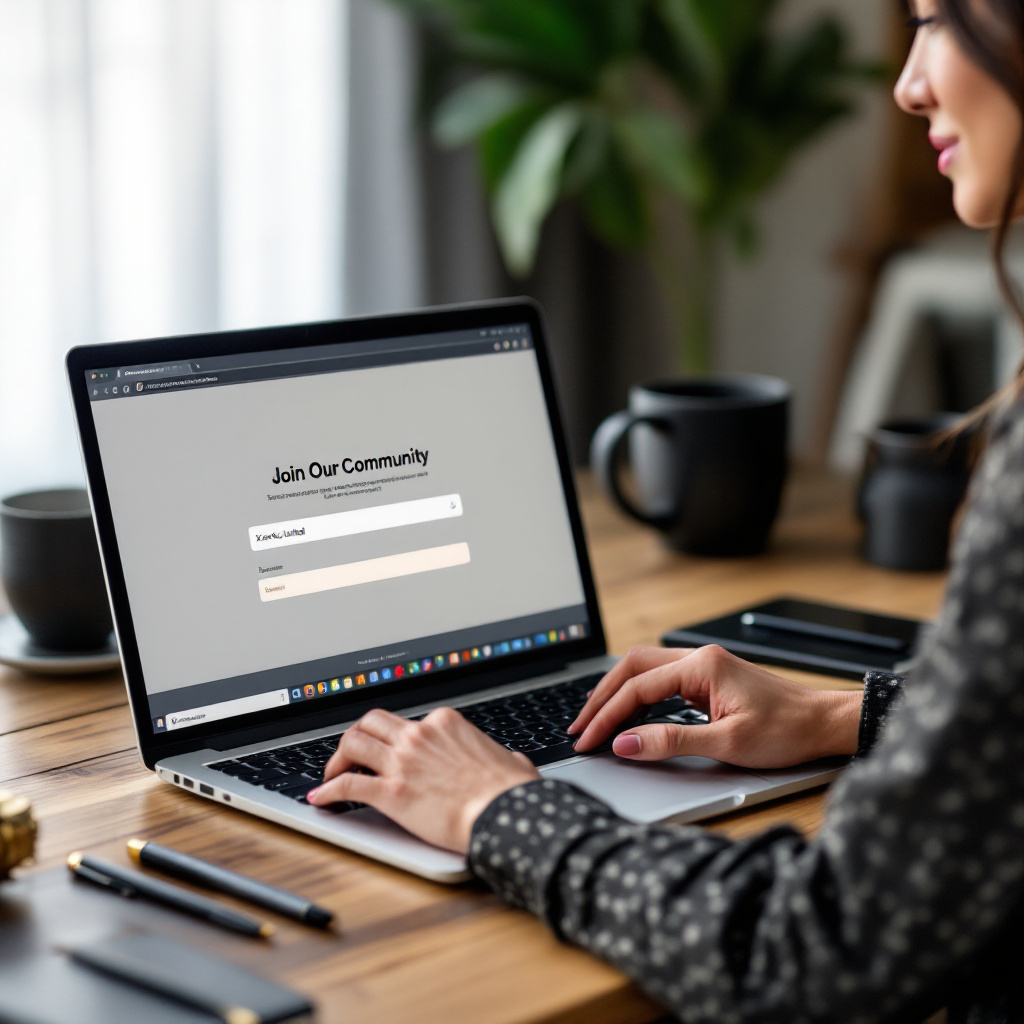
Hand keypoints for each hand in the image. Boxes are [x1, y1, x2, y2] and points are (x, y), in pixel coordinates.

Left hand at [307, 707, 539, 852]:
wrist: (505, 813)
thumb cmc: (510, 792)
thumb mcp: (512, 762)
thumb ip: (505, 757)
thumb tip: (513, 761)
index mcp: (445, 723)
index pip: (407, 721)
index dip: (393, 738)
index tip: (389, 752)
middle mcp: (419, 735)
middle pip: (371, 722)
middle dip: (356, 736)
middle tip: (351, 754)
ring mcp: (402, 761)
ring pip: (352, 743)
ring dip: (337, 758)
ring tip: (332, 774)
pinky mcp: (390, 792)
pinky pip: (348, 784)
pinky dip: (329, 791)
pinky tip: (322, 799)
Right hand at [569, 645, 861, 768]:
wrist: (823, 724)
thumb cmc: (786, 731)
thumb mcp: (727, 743)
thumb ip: (671, 741)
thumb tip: (626, 743)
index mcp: (701, 665)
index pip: (637, 688)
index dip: (607, 716)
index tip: (588, 740)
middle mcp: (698, 657)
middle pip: (631, 667)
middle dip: (601, 697)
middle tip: (580, 727)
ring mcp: (703, 665)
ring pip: (643, 668)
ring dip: (617, 693)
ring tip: (595, 720)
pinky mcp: (708, 678)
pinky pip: (660, 678)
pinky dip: (636, 694)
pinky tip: (628, 713)